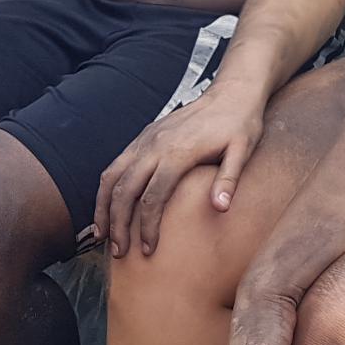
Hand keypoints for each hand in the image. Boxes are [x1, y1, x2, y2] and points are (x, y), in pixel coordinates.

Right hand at [96, 86, 265, 256]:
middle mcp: (154, 146)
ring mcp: (146, 140)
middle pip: (125, 191)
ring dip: (103, 207)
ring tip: (101, 234)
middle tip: (119, 252)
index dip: (147, 227)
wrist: (232, 92)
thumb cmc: (239, 124)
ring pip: (112, 177)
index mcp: (177, 153)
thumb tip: (220, 208)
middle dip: (118, 224)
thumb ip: (229, 179)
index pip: (153, 198)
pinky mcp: (144, 136)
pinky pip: (116, 164)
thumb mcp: (242, 150)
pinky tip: (107, 205)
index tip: (148, 249)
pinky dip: (107, 187)